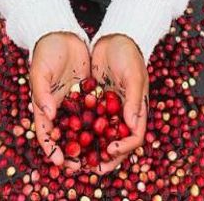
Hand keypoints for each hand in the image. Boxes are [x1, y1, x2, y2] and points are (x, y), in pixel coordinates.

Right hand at [29, 32, 90, 173]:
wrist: (62, 33)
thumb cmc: (46, 51)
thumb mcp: (40, 71)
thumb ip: (41, 92)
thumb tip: (48, 114)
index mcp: (42, 104)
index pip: (46, 132)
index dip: (51, 148)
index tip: (60, 161)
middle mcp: (59, 106)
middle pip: (66, 133)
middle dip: (73, 150)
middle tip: (83, 164)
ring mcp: (75, 100)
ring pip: (83, 124)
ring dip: (90, 139)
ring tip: (101, 152)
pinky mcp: (89, 91)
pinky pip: (96, 109)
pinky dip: (101, 120)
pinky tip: (113, 130)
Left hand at [90, 34, 148, 174]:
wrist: (114, 36)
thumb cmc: (128, 54)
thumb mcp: (133, 75)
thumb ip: (134, 100)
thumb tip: (133, 126)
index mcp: (138, 109)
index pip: (134, 136)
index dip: (124, 148)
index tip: (109, 150)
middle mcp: (124, 113)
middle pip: (117, 142)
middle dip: (105, 157)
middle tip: (91, 167)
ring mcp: (109, 108)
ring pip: (100, 135)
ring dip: (90, 148)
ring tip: (76, 158)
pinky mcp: (95, 102)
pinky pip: (87, 120)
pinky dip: (79, 130)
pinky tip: (65, 137)